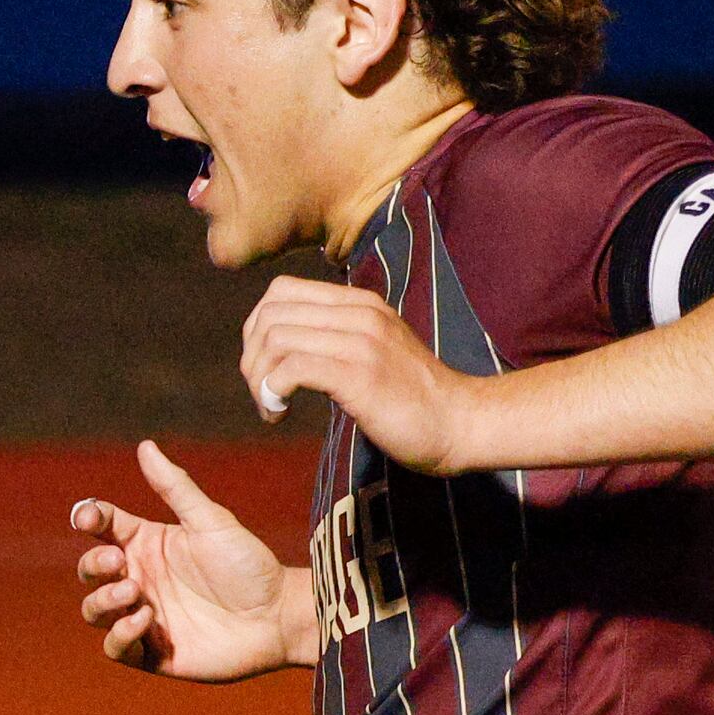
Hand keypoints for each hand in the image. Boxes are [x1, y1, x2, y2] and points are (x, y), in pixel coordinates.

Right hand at [70, 440, 309, 680]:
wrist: (278, 616)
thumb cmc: (249, 565)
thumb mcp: (210, 521)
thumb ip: (175, 487)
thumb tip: (145, 446)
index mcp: (148, 545)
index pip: (101, 527)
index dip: (88, 518)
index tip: (91, 518)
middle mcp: (139, 580)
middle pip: (90, 571)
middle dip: (94, 564)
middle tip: (121, 562)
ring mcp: (142, 617)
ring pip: (94, 610)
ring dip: (103, 600)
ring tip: (134, 591)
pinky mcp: (152, 654)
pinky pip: (115, 648)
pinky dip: (120, 634)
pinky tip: (146, 619)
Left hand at [241, 275, 479, 473]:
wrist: (461, 423)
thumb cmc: (412, 397)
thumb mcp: (373, 350)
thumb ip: (335, 337)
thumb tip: (278, 344)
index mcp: (360, 304)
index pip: (281, 291)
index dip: (256, 328)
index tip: (265, 366)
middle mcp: (360, 314)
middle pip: (270, 314)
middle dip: (251, 357)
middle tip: (263, 392)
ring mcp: (361, 342)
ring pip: (276, 339)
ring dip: (259, 379)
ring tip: (271, 407)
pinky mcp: (360, 375)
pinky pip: (292, 368)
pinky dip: (273, 391)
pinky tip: (280, 412)